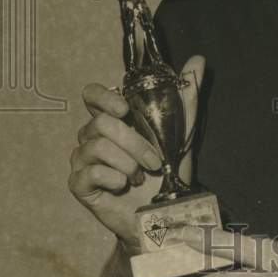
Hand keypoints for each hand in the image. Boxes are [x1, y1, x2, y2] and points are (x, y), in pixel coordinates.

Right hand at [68, 56, 204, 250]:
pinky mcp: (79, 184)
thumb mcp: (182, 132)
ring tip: (139, 177)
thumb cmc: (167, 172)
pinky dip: (113, 178)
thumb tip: (198, 60)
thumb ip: (187, 95)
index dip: (102, 97)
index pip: (91, 94)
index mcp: (113, 120)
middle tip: (153, 162)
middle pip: (100, 123)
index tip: (124, 108)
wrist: (162, 216)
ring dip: (127, 162)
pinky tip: (123, 186)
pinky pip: (88, 172)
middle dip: (133, 142)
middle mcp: (93, 136)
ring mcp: (83, 160)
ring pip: (96, 146)